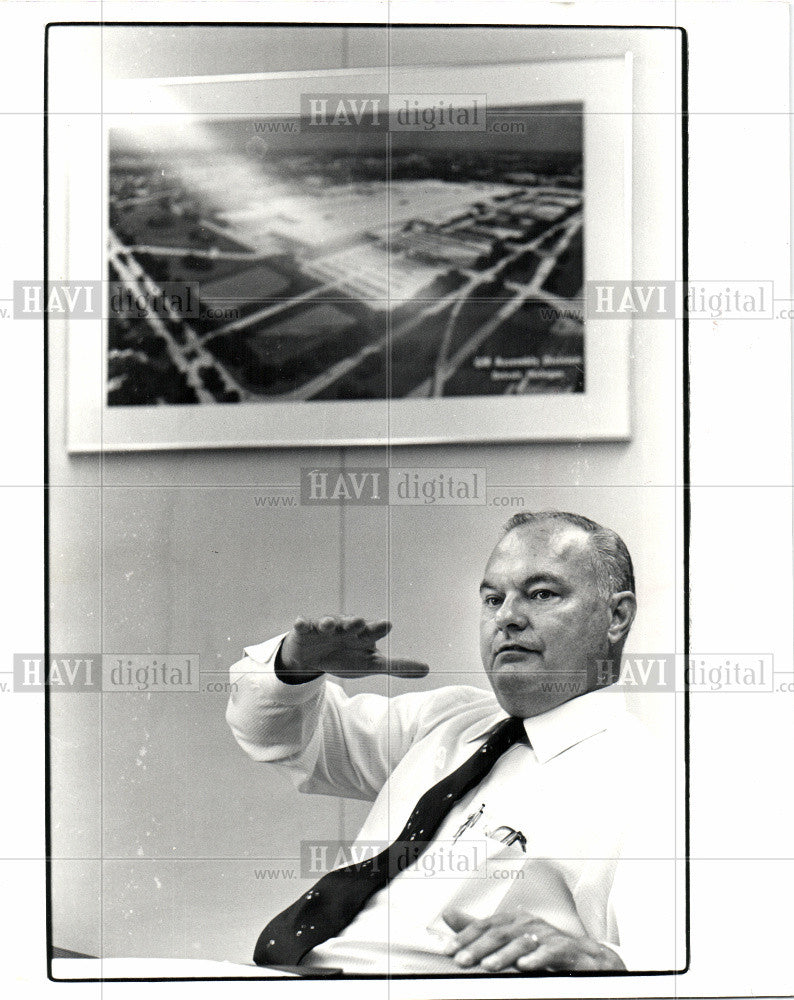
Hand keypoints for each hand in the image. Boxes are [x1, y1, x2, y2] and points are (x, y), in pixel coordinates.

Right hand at [278, 616, 429, 680]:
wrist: (314, 656)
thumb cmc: (347, 655)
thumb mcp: (371, 664)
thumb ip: (396, 666)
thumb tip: (427, 669)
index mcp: (362, 635)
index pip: (373, 630)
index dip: (378, 628)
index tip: (387, 625)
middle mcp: (345, 628)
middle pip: (350, 623)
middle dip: (353, 622)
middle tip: (358, 622)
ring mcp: (324, 628)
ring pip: (327, 622)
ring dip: (329, 622)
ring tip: (329, 625)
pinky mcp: (306, 631)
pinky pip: (303, 625)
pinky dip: (302, 624)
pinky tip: (301, 624)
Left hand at [441, 906, 624, 971]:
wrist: (587, 958)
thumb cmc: (544, 948)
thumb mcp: (510, 939)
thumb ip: (481, 930)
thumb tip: (449, 915)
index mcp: (515, 920)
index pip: (487, 924)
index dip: (467, 935)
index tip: (450, 950)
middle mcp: (530, 923)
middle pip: (501, 933)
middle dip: (479, 947)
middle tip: (462, 961)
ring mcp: (548, 935)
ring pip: (522, 942)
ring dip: (503, 955)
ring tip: (488, 966)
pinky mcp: (566, 949)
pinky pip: (551, 952)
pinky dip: (536, 958)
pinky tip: (524, 966)